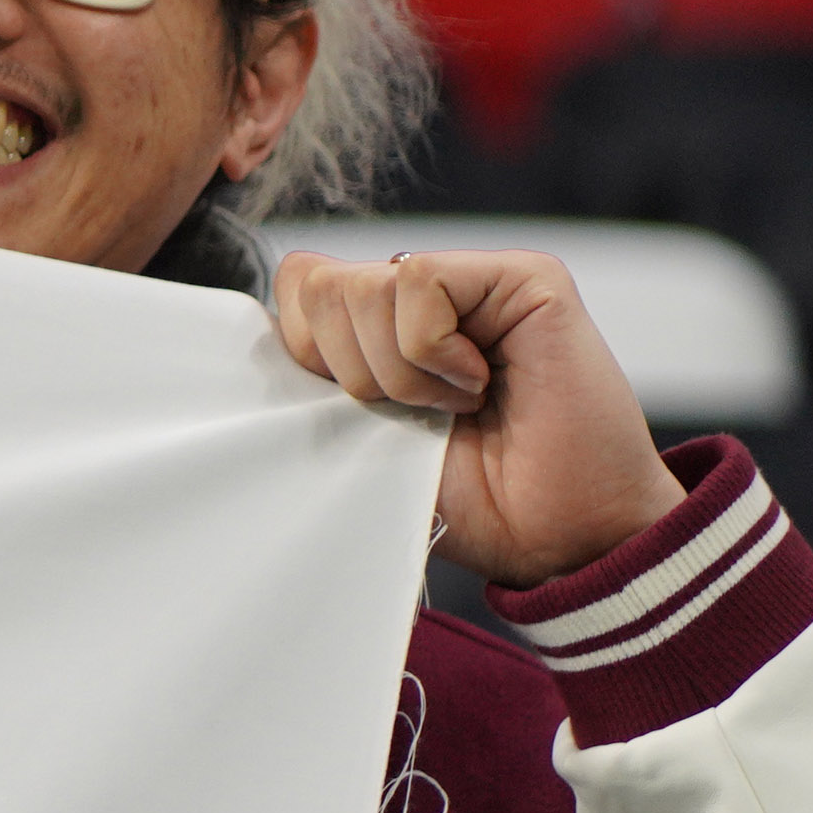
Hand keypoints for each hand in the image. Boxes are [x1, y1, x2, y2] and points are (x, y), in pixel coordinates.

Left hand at [268, 247, 687, 587]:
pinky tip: (479, 383)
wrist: (555, 537)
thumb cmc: (474, 500)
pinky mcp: (525, 276)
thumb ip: (317, 380)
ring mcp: (477, 280)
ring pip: (361, 285)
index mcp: (384, 327)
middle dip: (351, 371)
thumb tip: (257, 338)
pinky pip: (418, 278)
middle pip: (316, 284)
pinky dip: (431, 350)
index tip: (364, 412)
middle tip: (419, 413)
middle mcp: (429, 294)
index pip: (296, 286)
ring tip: (455, 404)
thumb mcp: (361, 438)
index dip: (306, 355)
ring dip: (397, 370)